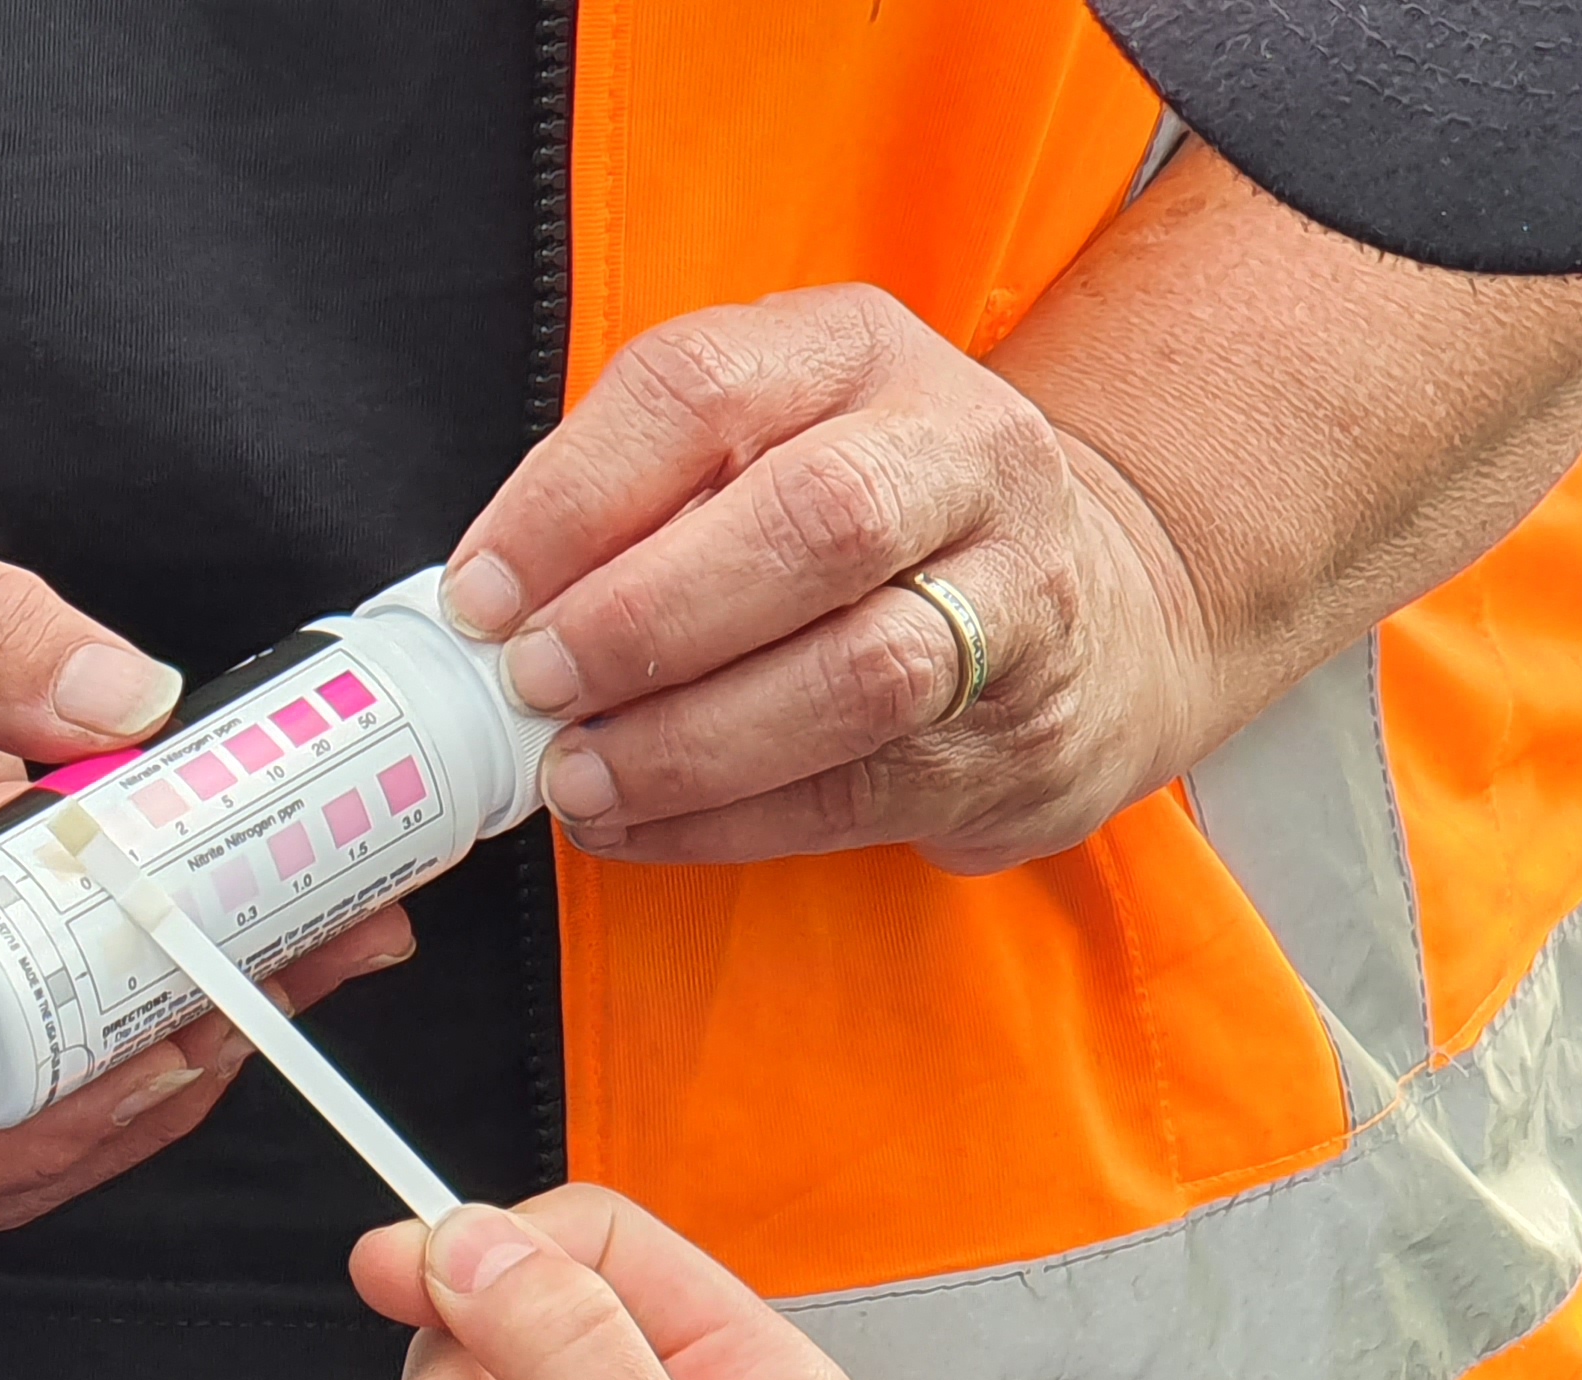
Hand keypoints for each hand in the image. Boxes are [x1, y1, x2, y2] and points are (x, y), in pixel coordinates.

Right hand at [0, 355, 414, 1225]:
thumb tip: (131, 704)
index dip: (12, 1136)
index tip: (143, 1061)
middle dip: (118, 1101)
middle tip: (248, 1005)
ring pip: (14, 1086)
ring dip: (158, 1046)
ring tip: (297, 953)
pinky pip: (35, 991)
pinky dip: (140, 968)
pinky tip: (252, 908)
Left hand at [434, 285, 1219, 875]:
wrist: (1099, 607)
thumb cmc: (872, 522)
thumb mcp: (770, 443)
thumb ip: (646, 495)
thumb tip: (494, 607)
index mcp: (861, 352)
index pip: (704, 386)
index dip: (574, 497)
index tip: (482, 594)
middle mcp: (963, 453)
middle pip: (811, 524)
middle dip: (644, 620)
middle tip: (536, 685)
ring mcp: (1017, 595)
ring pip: (855, 674)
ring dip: (688, 743)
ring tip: (577, 778)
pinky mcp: (1022, 732)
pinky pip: (860, 787)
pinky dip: (724, 820)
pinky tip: (636, 826)